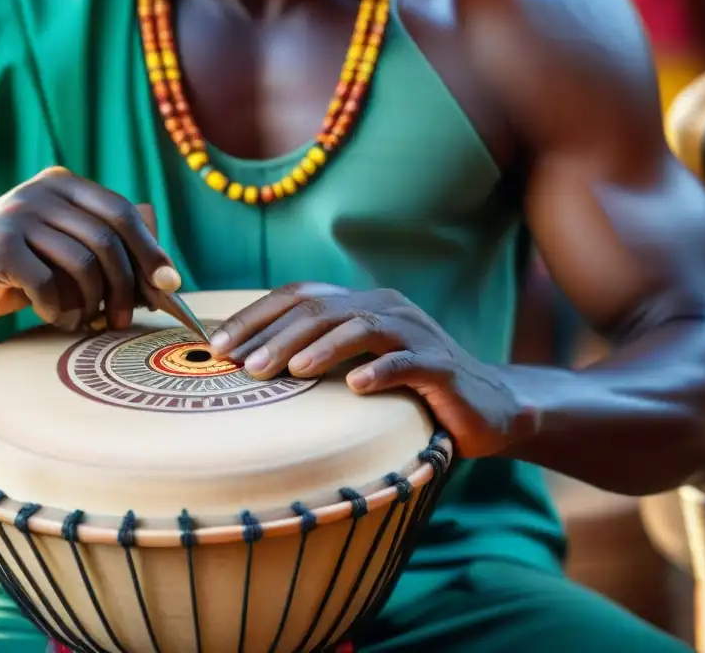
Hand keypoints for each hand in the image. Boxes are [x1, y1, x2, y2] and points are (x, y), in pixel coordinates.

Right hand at [0, 167, 179, 328]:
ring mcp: (18, 216)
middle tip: (125, 318)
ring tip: (86, 321)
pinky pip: (48, 284)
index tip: (169, 285)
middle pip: (108, 240)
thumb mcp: (61, 248)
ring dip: (93, 302)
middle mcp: (43, 193)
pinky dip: (59, 309)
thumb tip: (165, 269)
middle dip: (126, 285)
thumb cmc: (12, 265)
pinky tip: (55, 318)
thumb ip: (104, 247)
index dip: (150, 250)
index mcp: (64, 186)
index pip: (123, 213)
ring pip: (83, 263)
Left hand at [208, 283, 536, 457]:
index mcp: (360, 304)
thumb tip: (244, 367)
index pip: (299, 297)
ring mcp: (416, 334)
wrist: (487, 407)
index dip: (256, 316)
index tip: (218, 345)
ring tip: (287, 371)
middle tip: (243, 365)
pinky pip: (408, 363)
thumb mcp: (357, 368)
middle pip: (322, 310)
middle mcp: (386, 309)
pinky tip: (356, 386)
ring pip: (361, 328)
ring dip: (320, 349)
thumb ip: (315, 359)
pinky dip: (381, 371)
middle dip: (277, 335)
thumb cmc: (407, 392)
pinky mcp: (442, 367)